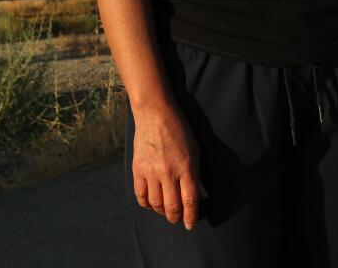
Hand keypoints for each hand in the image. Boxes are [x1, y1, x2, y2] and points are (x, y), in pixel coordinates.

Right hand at [131, 103, 207, 229]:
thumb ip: (196, 174)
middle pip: (172, 206)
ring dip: (161, 212)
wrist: (155, 113)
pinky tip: (151, 203)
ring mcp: (151, 171)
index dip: (190, 217)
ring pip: (156, 204)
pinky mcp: (138, 168)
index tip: (190, 225)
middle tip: (177, 219)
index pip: (190, 201)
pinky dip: (146, 204)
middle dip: (176, 218)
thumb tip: (200, 195)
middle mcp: (169, 172)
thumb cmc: (179, 130)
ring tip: (165, 212)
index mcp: (186, 167)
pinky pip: (140, 195)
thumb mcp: (195, 151)